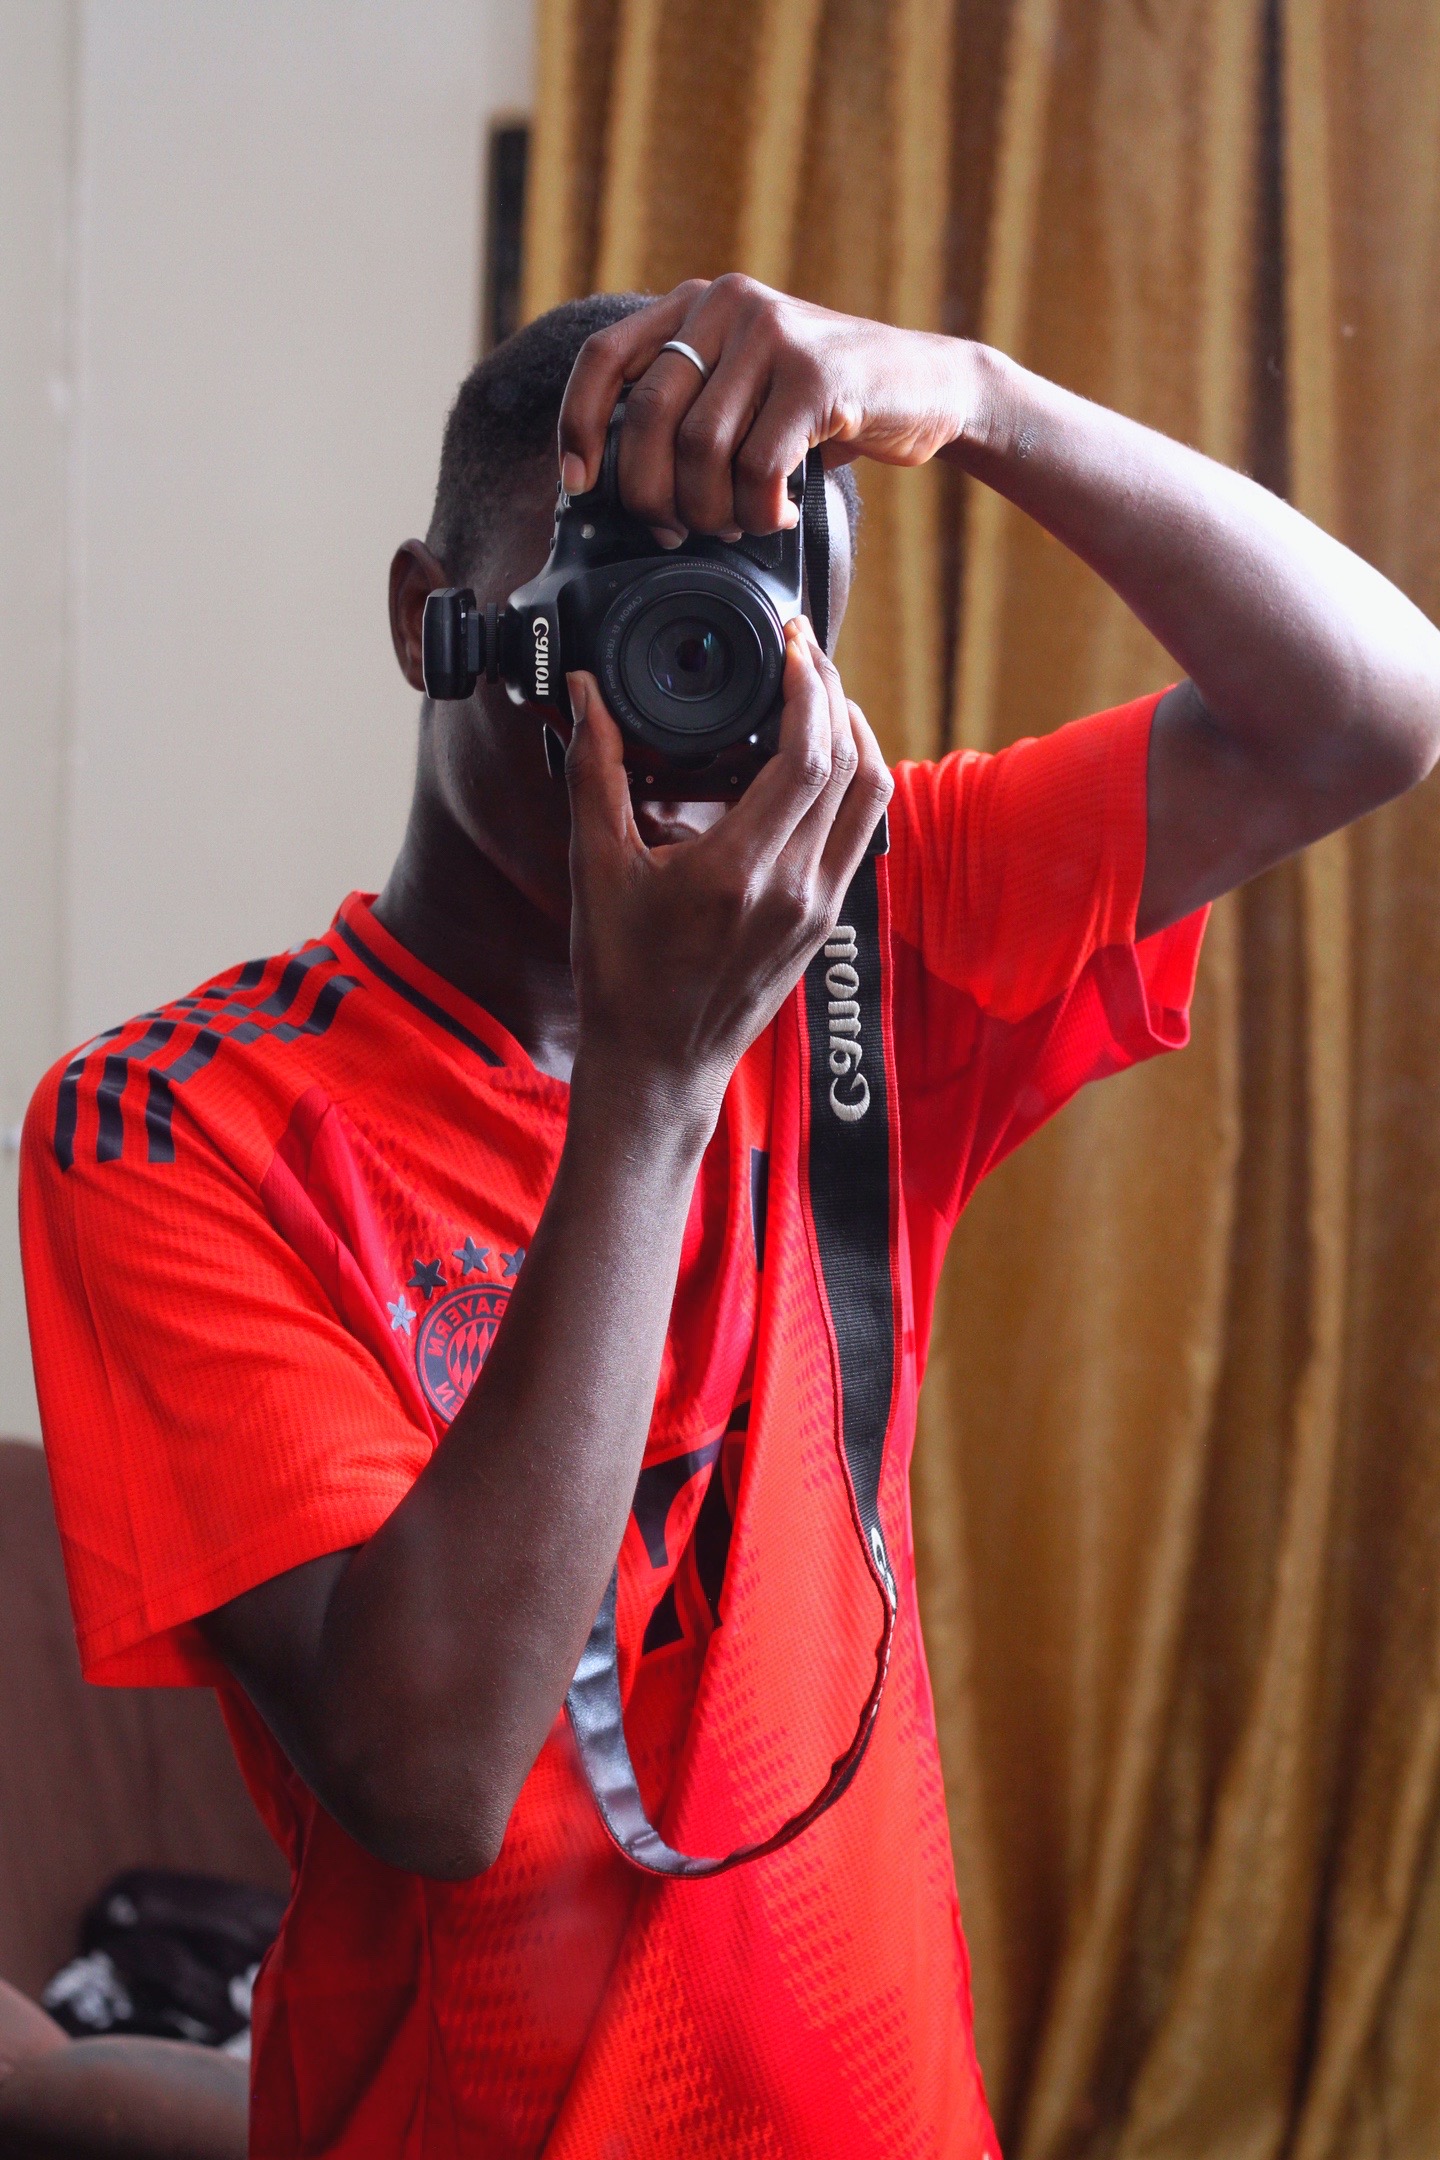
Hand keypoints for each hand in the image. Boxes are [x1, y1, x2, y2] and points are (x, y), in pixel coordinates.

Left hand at [558, 275, 974, 539]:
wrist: (927, 388)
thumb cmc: (824, 407)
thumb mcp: (745, 391)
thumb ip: (688, 410)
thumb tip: (615, 486)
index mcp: (695, 305)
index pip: (604, 358)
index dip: (579, 426)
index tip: (579, 485)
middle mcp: (727, 304)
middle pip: (648, 418)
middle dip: (652, 495)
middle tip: (676, 529)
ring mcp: (773, 332)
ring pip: (702, 450)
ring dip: (712, 510)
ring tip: (738, 523)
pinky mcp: (816, 374)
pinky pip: (758, 465)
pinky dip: (759, 509)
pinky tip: (778, 513)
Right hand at [564, 618, 890, 1112]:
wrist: (659, 1065)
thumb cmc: (622, 977)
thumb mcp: (596, 869)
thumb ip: (594, 772)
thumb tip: (587, 695)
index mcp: (740, 871)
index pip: (809, 756)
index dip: (810, 687)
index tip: (791, 645)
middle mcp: (795, 888)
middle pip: (852, 763)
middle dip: (834, 693)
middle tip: (803, 654)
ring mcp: (819, 906)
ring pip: (871, 796)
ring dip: (856, 733)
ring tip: (820, 694)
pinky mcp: (826, 920)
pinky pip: (860, 831)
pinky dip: (852, 780)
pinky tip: (818, 758)